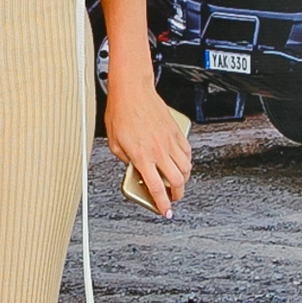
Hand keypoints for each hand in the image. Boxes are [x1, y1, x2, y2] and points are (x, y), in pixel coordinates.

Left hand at [104, 83, 190, 218]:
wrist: (132, 91)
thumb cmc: (120, 112)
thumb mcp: (114, 143)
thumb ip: (124, 160)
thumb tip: (133, 167)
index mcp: (142, 157)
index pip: (156, 189)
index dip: (162, 204)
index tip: (165, 211)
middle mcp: (159, 151)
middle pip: (177, 181)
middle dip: (177, 194)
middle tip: (173, 197)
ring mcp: (169, 141)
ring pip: (186, 168)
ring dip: (183, 178)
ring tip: (177, 181)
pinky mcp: (176, 131)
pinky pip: (187, 152)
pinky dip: (187, 161)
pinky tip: (180, 162)